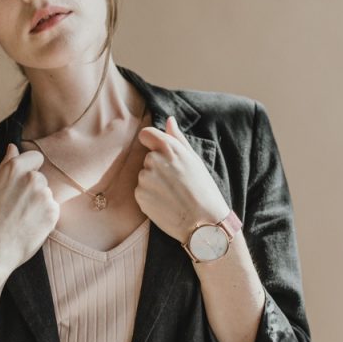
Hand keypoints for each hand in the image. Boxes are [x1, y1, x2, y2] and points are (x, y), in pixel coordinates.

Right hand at [0, 143, 59, 279]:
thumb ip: (7, 165)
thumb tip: (13, 147)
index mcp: (14, 168)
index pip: (36, 157)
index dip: (30, 169)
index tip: (22, 183)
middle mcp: (32, 178)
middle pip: (41, 178)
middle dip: (33, 190)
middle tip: (17, 208)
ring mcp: (45, 195)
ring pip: (47, 195)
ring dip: (39, 204)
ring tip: (23, 219)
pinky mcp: (53, 212)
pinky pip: (53, 210)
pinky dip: (45, 217)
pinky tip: (31, 227)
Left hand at [135, 116, 229, 243]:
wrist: (203, 221)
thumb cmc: (203, 189)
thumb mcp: (194, 160)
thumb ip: (178, 139)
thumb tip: (169, 120)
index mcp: (169, 148)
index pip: (145, 134)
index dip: (151, 142)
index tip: (158, 152)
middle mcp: (154, 160)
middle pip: (147, 158)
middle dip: (157, 167)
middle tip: (175, 182)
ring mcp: (145, 178)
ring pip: (144, 176)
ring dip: (153, 183)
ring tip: (172, 194)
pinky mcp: (139, 195)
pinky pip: (140, 191)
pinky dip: (149, 197)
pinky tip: (165, 203)